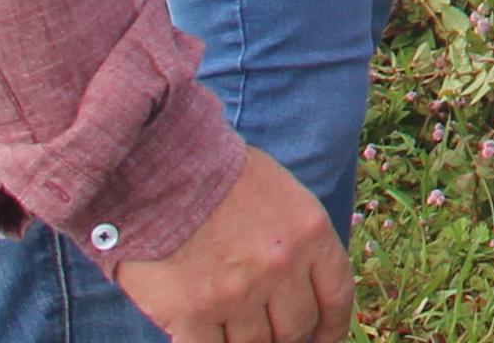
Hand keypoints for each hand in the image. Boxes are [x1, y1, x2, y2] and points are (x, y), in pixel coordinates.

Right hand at [114, 149, 344, 342]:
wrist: (156, 168)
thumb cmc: (217, 176)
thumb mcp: (279, 193)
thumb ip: (296, 239)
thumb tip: (302, 285)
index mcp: (309, 232)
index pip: (337, 295)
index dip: (332, 328)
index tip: (324, 340)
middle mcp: (280, 266)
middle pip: (296, 329)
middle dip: (286, 337)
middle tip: (271, 333)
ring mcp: (237, 293)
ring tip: (232, 328)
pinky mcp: (192, 313)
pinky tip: (203, 335)